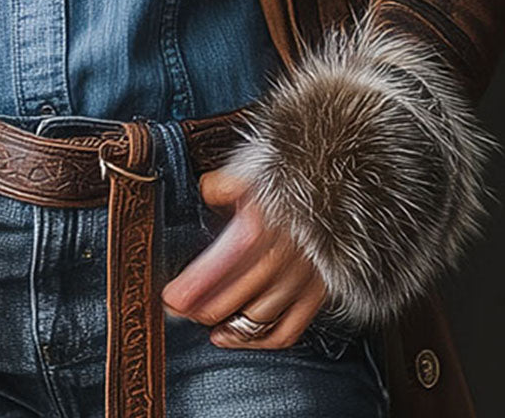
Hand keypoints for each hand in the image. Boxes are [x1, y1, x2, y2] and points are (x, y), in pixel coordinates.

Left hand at [160, 167, 327, 348]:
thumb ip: (222, 185)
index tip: (170, 299)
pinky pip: (289, 330)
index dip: (189, 290)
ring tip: (205, 322)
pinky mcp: (319, 292)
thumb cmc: (293, 171)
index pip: (215, 272)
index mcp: (258, 229)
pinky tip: (238, 337)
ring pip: (257, 319)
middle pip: (231, 298)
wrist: (340, 177)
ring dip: (227, 327)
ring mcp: (302, 279)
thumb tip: (206, 192)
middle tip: (179, 311)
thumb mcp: (251, 167)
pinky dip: (262, 341)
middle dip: (199, 308)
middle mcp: (280, 258)